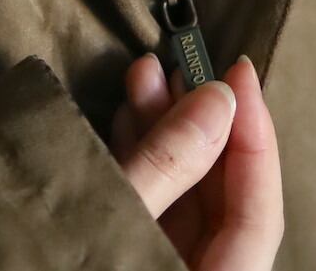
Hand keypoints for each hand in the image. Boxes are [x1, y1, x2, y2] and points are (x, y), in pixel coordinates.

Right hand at [110, 52, 283, 269]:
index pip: (260, 214)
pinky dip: (143, 158)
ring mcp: (164, 264)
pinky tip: (127, 116)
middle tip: (180, 65)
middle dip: (200, 123)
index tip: (239, 72)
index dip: (255, 138)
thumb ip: (168, 166)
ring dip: (166, 130)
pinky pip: (151, 205)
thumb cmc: (55, 268)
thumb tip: (219, 98)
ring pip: (184, 195)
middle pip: (221, 199)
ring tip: (144, 75)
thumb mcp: (118, 220)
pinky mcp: (135, 255)